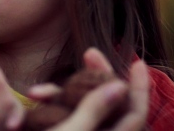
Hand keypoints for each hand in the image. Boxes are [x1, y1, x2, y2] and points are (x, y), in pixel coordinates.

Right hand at [28, 48, 148, 130]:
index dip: (140, 86)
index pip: (135, 111)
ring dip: (64, 94)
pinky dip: (53, 108)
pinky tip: (33, 101)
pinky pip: (67, 119)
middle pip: (111, 105)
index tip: (136, 61)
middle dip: (98, 77)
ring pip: (85, 110)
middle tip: (89, 54)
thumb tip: (119, 85)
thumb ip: (94, 109)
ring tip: (36, 91)